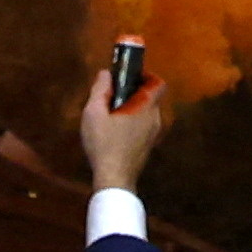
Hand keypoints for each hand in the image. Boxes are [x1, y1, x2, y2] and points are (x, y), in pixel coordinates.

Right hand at [77, 65, 171, 193]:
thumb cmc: (104, 143)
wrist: (114, 179)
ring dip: (132, 109)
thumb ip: (100, 90)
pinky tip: (114, 132)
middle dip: (133, 93)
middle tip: (112, 96)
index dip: (145, 76)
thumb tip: (106, 73)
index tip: (128, 77)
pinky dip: (133, 123)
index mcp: (146, 107)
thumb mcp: (94, 113)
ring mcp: (153, 135)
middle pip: (150, 97)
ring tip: (110, 115)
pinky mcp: (148, 147)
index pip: (158, 83)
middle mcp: (155, 119)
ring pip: (146, 113)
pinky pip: (143, 127)